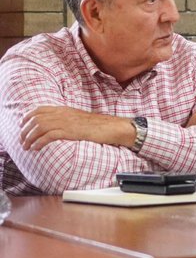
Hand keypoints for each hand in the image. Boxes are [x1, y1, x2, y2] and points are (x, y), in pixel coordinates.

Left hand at [19, 106, 133, 150]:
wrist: (112, 127)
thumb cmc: (99, 126)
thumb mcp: (79, 119)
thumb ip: (67, 119)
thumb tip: (57, 126)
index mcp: (65, 109)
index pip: (39, 110)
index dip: (27, 117)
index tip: (22, 126)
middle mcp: (63, 114)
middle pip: (36, 119)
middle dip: (25, 131)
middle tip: (22, 141)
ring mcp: (67, 122)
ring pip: (40, 127)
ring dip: (29, 138)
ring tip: (26, 146)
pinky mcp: (70, 131)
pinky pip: (49, 136)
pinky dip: (39, 142)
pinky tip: (36, 148)